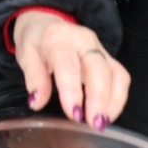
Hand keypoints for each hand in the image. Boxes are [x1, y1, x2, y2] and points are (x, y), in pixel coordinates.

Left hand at [13, 10, 130, 130]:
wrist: (45, 24)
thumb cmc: (36, 42)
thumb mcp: (26, 56)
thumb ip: (33, 78)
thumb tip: (36, 102)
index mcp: (58, 38)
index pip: (68, 65)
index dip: (72, 91)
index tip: (73, 114)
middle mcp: (83, 40)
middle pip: (98, 69)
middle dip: (98, 99)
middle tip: (91, 123)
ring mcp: (100, 48)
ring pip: (115, 74)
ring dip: (112, 102)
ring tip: (101, 123)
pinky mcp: (109, 58)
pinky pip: (121, 77)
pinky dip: (118, 98)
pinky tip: (108, 114)